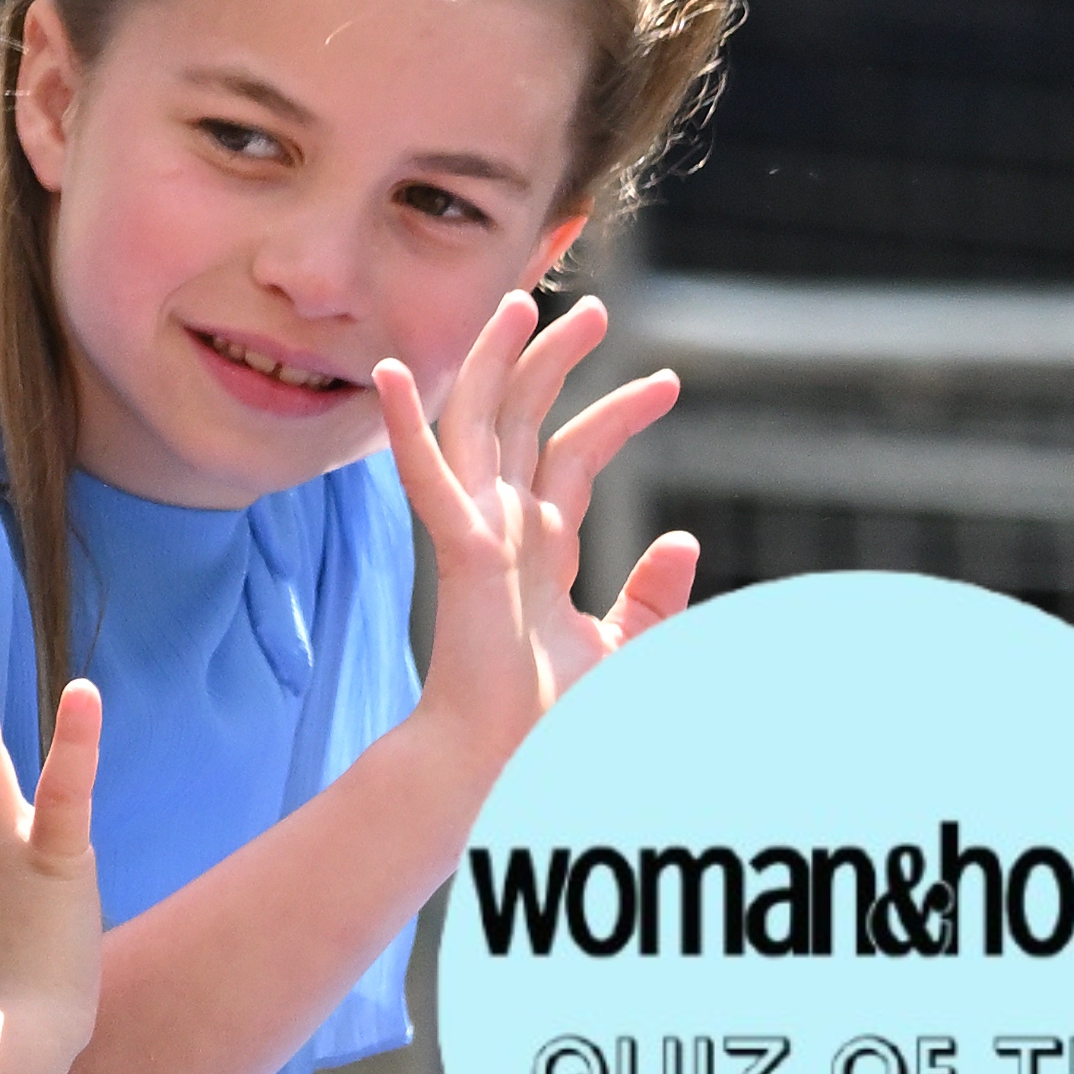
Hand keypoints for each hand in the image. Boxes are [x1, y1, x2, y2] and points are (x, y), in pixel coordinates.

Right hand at [372, 292, 696, 755]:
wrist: (511, 769)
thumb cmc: (555, 724)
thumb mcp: (626, 648)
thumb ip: (652, 594)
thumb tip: (685, 538)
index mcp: (538, 549)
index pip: (574, 458)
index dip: (618, 414)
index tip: (668, 382)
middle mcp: (503, 530)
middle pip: (523, 421)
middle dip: (555, 361)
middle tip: (594, 310)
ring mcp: (477, 536)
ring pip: (477, 426)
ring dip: (495, 363)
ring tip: (524, 304)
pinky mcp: (460, 553)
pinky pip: (429, 479)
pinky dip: (405, 426)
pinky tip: (389, 373)